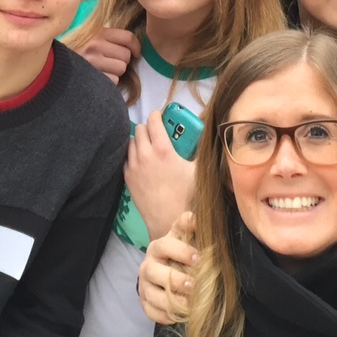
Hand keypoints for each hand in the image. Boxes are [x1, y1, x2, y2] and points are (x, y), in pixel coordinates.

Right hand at [78, 28, 140, 83]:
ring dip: (116, 71)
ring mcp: (93, 61)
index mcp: (98, 32)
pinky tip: (98, 77)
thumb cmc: (77, 50)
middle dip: (121, 60)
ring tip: (103, 69)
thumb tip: (131, 47)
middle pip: (126, 56)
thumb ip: (107, 38)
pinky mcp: (92, 76)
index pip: (128, 37)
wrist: (54, 64)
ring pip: (121, 69)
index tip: (136, 53)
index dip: (136, 46)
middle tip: (110, 61)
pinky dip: (108, 81)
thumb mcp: (90, 37)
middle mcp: (96, 45)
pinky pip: (113, 81)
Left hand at [126, 109, 196, 242]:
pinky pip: (126, 158)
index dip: (158, 115)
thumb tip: (210, 138)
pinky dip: (132, 155)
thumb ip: (200, 151)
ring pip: (131, 142)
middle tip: (157, 134)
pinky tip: (141, 162)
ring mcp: (133, 166)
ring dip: (139, 141)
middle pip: (140, 128)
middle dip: (148, 128)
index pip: (153, 120)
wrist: (168, 220)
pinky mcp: (127, 177)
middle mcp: (144, 154)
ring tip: (148, 147)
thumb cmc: (187, 196)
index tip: (162, 117)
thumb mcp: (198, 170)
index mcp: (162, 149)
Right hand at [139, 211, 197, 324]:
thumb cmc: (179, 251)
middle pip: (154, 272)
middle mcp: (147, 266)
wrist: (166, 267)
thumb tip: (194, 217)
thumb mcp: (182, 236)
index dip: (182, 251)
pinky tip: (179, 316)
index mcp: (157, 247)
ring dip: (171, 301)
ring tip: (189, 305)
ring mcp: (144, 285)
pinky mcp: (144, 302)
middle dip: (175, 279)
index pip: (165, 246)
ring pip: (151, 295)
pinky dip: (164, 316)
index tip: (199, 258)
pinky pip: (150, 312)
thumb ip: (187, 225)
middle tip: (194, 285)